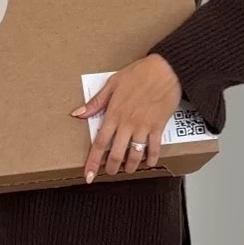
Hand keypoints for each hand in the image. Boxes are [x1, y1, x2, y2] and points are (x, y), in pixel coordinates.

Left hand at [73, 55, 181, 182]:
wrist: (165, 69)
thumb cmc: (139, 73)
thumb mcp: (113, 83)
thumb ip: (96, 102)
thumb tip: (78, 114)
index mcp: (113, 114)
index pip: (99, 143)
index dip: (93, 162)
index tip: (88, 175)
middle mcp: (127, 124)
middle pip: (116, 154)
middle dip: (112, 168)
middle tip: (110, 172)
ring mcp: (144, 127)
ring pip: (135, 154)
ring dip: (131, 166)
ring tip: (128, 170)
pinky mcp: (158, 126)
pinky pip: (155, 148)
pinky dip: (152, 158)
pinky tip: (149, 163)